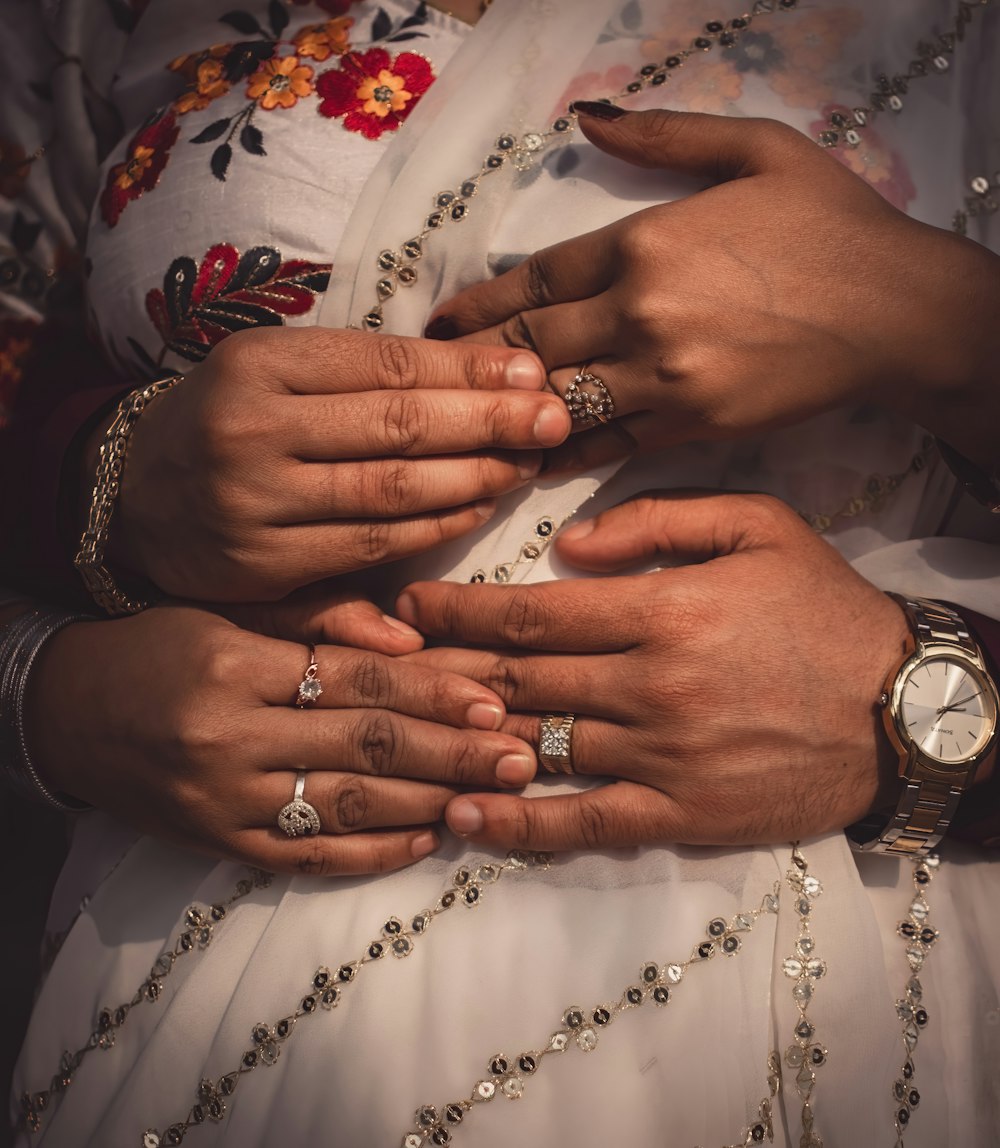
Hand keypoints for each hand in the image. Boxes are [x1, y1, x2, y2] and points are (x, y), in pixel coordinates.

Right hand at [26, 603, 538, 875]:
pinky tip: (426, 839)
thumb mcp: (231, 610)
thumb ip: (320, 617)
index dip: (432, 688)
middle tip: (521, 756)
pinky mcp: (220, 845)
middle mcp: (229, 737)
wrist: (69, 713)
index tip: (494, 699)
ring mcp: (224, 800)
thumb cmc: (162, 645)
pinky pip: (308, 855)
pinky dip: (372, 850)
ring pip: (346, 805)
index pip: (355, 677)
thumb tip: (412, 635)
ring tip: (492, 796)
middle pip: (364, 746)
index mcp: (236, 663)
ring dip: (428, 802)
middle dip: (451, 752)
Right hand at [107, 327, 569, 600]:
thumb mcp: (279, 374)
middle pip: (398, 426)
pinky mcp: (261, 568)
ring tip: (527, 463)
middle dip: (490, 422)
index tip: (534, 373)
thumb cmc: (230, 421)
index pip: (387, 363)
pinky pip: (371, 547)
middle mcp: (251, 429)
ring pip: (391, 490)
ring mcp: (253, 503)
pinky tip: (478, 510)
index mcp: (259, 363)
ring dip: (474, 478)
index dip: (470, 370)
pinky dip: (434, 529)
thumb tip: (490, 370)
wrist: (133, 495)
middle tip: (556, 420)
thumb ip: (367, 374)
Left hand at [394, 491, 908, 851]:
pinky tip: (462, 814)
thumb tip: (571, 544)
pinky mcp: (680, 814)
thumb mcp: (759, 525)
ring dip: (462, 737)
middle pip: (519, 676)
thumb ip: (660, 517)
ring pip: (538, 742)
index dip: (458, 609)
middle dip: (441, 667)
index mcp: (663, 610)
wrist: (902, 709)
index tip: (406, 607)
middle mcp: (650, 685)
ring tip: (399, 728)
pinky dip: (517, 822)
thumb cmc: (824, 609)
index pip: (531, 610)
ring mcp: (661, 757)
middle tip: (380, 663)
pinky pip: (582, 822)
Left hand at [426, 107, 999, 472]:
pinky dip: (561, 451)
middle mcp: (640, 314)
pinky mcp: (690, 427)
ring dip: (505, 411)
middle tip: (429, 379)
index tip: (441, 321)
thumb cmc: (829, 226)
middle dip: (475, 361)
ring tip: (459, 425)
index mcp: (645, 242)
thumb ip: (663, 135)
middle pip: (531, 342)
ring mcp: (663, 378)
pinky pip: (607, 443)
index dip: (479, 303)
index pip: (534, 278)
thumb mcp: (756, 150)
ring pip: (558, 398)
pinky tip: (525, 459)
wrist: (897, 312)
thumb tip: (586, 118)